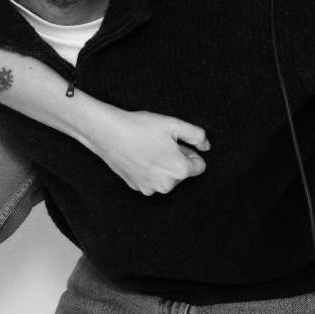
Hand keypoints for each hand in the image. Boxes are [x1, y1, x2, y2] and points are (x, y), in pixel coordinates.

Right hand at [95, 110, 210, 194]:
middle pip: (182, 173)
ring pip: (166, 178)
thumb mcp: (174, 124)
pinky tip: (138, 156)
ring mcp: (150, 188)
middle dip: (176, 159)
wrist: (108, 133)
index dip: (190, 152)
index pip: (200, 166)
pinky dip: (149, 170)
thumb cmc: (140, 127)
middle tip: (159, 143)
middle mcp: (166, 185)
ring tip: (148, 149)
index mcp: (179, 170)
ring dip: (163, 166)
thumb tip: (206, 147)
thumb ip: (197, 135)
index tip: (176, 143)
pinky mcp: (137, 187)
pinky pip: (151, 180)